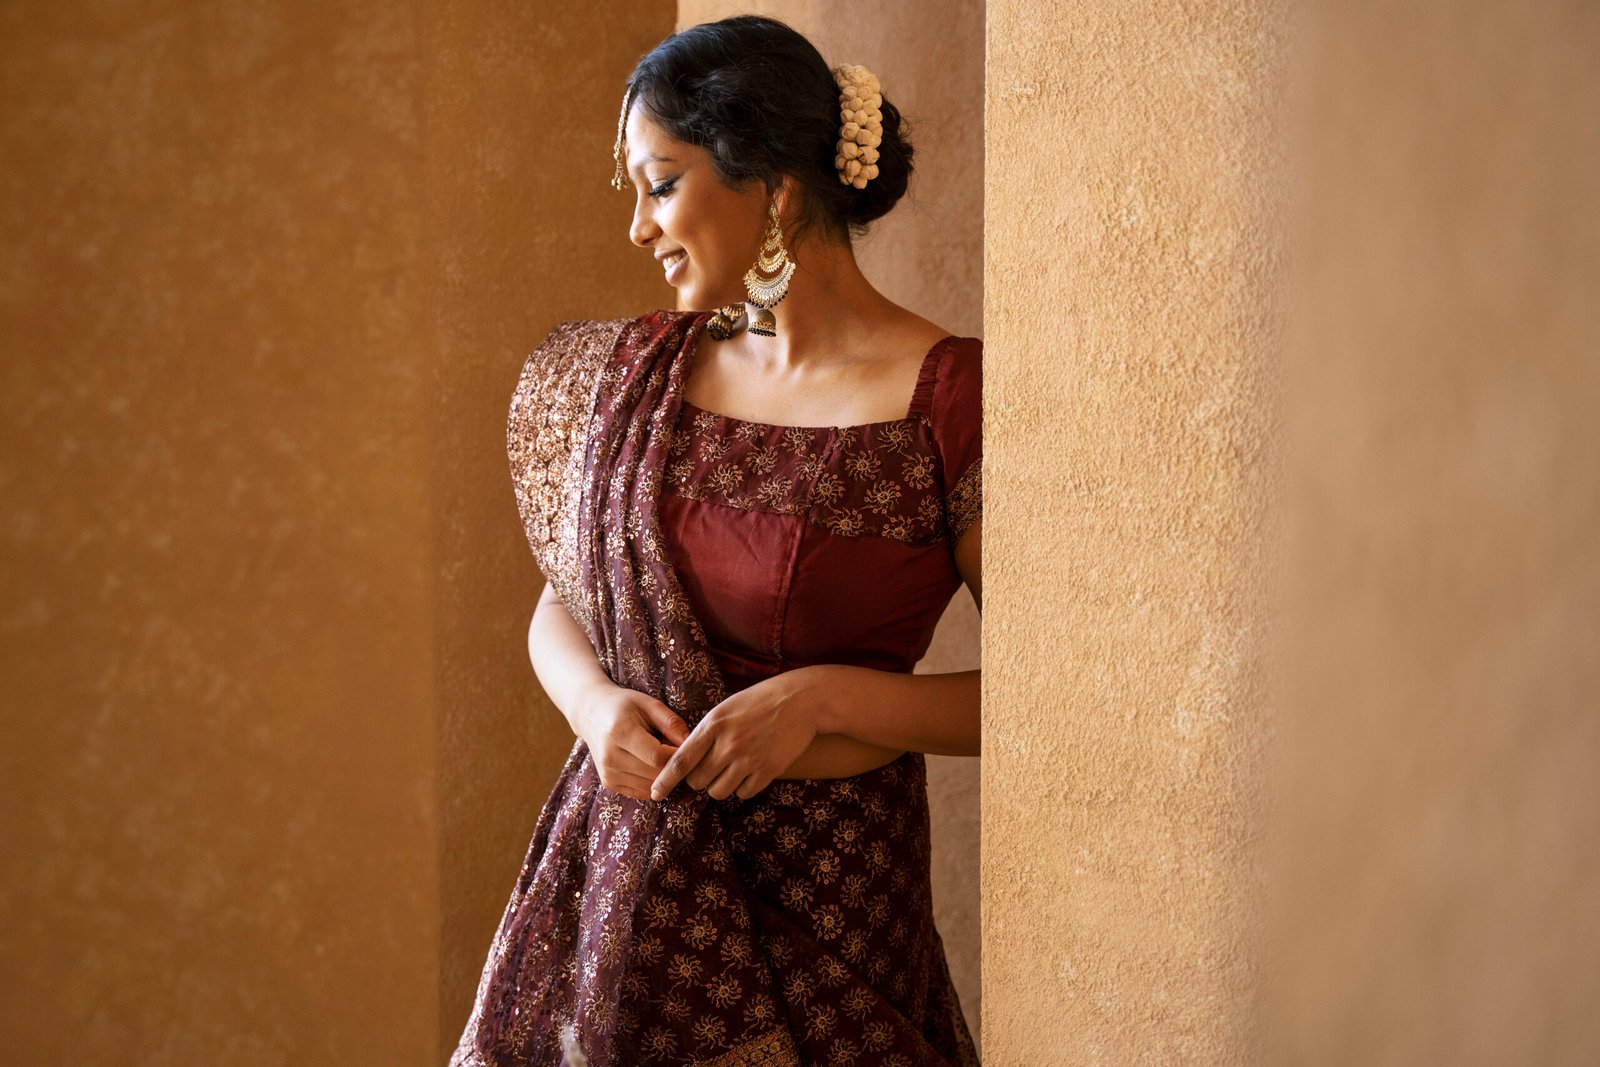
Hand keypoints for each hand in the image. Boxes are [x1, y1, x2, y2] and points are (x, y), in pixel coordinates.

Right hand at [572, 681, 691, 801]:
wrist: (591, 713)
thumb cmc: (624, 706)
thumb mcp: (649, 704)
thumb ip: (671, 723)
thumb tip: (691, 744)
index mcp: (620, 732)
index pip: (657, 757)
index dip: (677, 756)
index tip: (687, 747)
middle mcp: (610, 756)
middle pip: (654, 774)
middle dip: (672, 766)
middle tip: (677, 752)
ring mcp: (607, 773)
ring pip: (650, 786)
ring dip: (663, 775)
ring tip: (661, 755)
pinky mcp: (609, 783)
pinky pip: (642, 792)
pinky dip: (652, 782)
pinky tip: (650, 764)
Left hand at [649, 671, 822, 801]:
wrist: (800, 700)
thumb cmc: (758, 702)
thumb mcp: (725, 709)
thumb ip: (706, 733)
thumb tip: (686, 763)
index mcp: (713, 725)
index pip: (681, 761)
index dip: (665, 781)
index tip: (655, 794)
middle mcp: (728, 744)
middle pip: (698, 782)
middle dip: (700, 780)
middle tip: (710, 768)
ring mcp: (748, 759)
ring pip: (719, 792)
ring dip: (721, 786)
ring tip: (731, 769)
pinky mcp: (767, 771)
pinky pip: (743, 794)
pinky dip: (743, 788)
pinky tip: (750, 771)